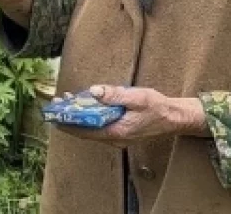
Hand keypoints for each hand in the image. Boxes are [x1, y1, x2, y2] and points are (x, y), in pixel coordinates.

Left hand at [58, 85, 207, 144]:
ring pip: (92, 130)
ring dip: (79, 118)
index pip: (86, 131)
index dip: (69, 124)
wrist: (175, 118)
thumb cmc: (158, 108)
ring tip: (67, 102)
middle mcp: (115, 138)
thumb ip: (115, 95)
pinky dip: (90, 118)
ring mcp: (118, 137)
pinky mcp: (121, 132)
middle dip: (70, 119)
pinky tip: (86, 107)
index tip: (55, 116)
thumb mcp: (137, 97)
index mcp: (117, 132)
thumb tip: (94, 91)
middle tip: (57, 105)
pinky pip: (100, 127)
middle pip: (86, 131)